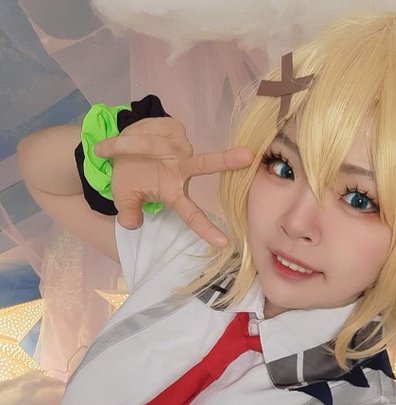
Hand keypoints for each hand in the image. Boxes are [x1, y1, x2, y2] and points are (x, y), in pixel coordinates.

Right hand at [94, 117, 253, 246]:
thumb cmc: (129, 179)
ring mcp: (180, 147)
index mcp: (173, 193)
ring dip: (126, 147)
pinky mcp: (174, 129)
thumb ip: (129, 211)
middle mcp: (182, 169)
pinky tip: (125, 139)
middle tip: (248, 157)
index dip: (206, 228)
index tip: (223, 243)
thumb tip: (130, 224)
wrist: (117, 149)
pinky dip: (127, 136)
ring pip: (153, 144)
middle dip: (226, 160)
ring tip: (106, 150)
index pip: (192, 214)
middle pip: (205, 165)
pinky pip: (148, 130)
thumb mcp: (124, 197)